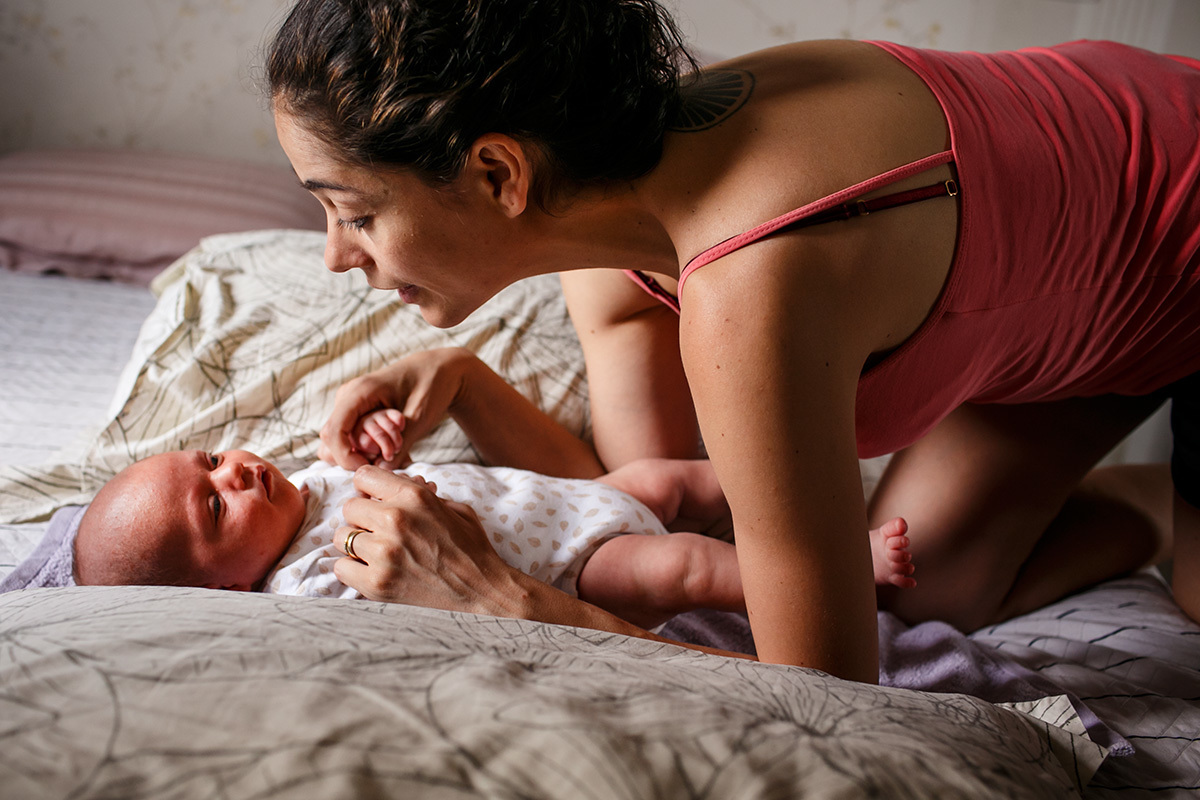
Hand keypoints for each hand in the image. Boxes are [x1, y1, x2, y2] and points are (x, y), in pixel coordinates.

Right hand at [319, 348, 475, 469]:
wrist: (439, 369)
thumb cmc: (431, 386)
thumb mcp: (420, 418)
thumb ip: (401, 445)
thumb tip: (380, 470)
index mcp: (359, 391)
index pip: (334, 431)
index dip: (345, 457)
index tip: (368, 468)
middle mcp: (348, 397)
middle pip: (332, 438)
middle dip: (357, 455)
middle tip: (389, 456)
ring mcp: (350, 404)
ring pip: (341, 440)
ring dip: (364, 452)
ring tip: (395, 449)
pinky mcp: (357, 412)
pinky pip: (351, 436)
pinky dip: (368, 448)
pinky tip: (393, 446)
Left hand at [332, 466, 527, 613]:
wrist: (483, 593)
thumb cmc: (472, 550)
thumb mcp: (454, 508)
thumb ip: (421, 493)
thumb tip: (397, 482)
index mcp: (415, 496)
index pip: (363, 477)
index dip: (368, 489)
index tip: (374, 500)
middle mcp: (395, 519)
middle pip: (350, 507)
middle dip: (363, 517)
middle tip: (378, 530)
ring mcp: (384, 552)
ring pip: (342, 537)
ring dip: (357, 543)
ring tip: (377, 552)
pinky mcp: (376, 582)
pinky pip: (341, 568)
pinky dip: (353, 569)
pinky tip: (373, 570)